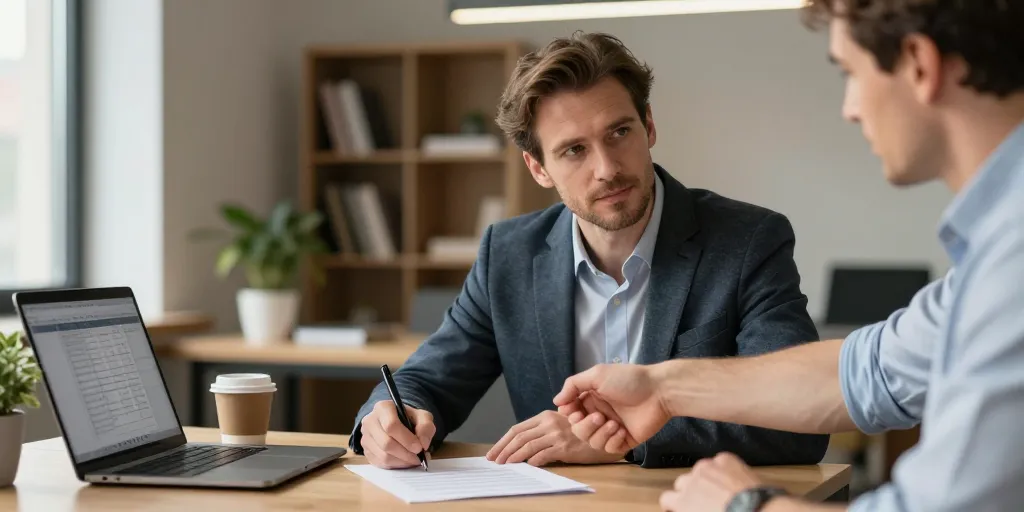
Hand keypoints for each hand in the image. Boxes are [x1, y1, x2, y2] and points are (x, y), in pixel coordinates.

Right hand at [359, 400, 435, 468]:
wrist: (395, 422)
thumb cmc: (408, 418)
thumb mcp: (422, 416)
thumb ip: (426, 426)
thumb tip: (423, 444)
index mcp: (383, 408)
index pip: (391, 425)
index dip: (407, 439)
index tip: (419, 448)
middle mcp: (370, 421)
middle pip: (386, 443)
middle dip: (405, 454)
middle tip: (418, 458)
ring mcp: (365, 437)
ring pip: (383, 456)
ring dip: (402, 461)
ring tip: (413, 460)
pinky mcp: (366, 451)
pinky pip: (380, 463)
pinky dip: (395, 465)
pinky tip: (404, 461)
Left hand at [485, 410, 625, 465]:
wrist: (606, 435)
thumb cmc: (581, 432)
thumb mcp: (560, 425)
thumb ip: (542, 431)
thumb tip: (521, 446)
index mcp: (545, 416)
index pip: (517, 428)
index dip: (503, 441)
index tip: (494, 451)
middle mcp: (549, 423)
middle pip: (519, 437)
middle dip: (503, 450)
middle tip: (494, 460)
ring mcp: (557, 435)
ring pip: (527, 446)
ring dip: (513, 457)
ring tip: (505, 465)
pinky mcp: (565, 447)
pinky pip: (543, 455)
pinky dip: (532, 461)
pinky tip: (526, 466)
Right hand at [553, 363, 670, 452]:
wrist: (659, 391)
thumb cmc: (628, 379)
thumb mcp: (597, 375)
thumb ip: (573, 385)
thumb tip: (556, 400)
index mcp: (591, 398)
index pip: (570, 413)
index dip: (570, 415)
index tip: (574, 411)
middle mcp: (599, 413)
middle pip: (579, 430)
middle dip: (586, 426)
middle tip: (599, 416)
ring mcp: (612, 428)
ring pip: (592, 442)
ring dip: (600, 434)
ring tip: (614, 423)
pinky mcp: (624, 440)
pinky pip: (610, 449)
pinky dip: (613, 441)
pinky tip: (622, 430)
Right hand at [660, 453, 762, 511]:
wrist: (757, 511)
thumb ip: (690, 510)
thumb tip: (693, 509)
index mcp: (683, 500)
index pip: (666, 498)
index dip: (672, 503)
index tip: (676, 505)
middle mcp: (693, 480)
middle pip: (682, 482)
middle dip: (690, 490)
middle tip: (703, 500)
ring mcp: (709, 466)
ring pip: (701, 470)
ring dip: (707, 478)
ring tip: (721, 490)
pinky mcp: (726, 459)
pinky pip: (720, 462)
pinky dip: (724, 469)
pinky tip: (733, 481)